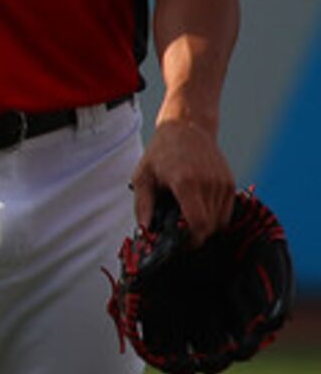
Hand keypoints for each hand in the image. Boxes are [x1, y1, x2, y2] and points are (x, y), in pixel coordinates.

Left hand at [132, 116, 235, 239]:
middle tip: (179, 237)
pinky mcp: (230, 183)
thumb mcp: (143, 177)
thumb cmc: (161, 153)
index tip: (178, 245)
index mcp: (187, 183)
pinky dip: (214, 218)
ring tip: (186, 222)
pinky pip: (226, 211)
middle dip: (195, 237)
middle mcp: (209, 184)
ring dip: (205, 228)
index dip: (190, 241)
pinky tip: (197, 212)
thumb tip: (145, 231)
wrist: (187, 128)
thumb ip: (143, 206)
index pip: (198, 224)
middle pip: (210, 227)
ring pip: (221, 222)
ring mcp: (223, 183)